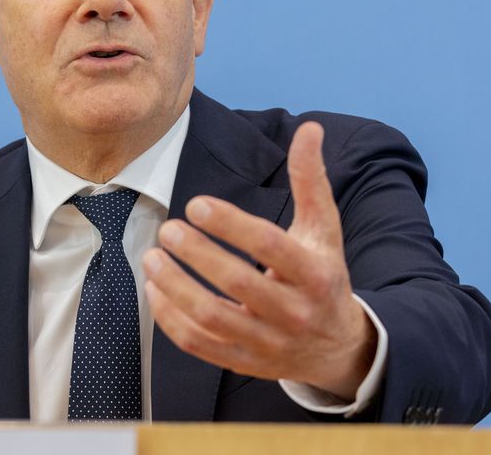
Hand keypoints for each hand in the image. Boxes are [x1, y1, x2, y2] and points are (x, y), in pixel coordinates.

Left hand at [143, 122, 375, 398]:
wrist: (338, 347)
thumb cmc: (323, 276)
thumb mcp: (324, 229)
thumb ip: (311, 180)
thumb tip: (309, 129)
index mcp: (315, 274)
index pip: (270, 246)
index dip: (230, 224)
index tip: (196, 204)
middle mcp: (293, 312)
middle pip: (237, 282)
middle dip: (196, 253)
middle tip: (167, 229)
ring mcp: (267, 342)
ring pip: (212, 318)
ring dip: (175, 287)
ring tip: (152, 257)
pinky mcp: (244, 362)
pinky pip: (199, 344)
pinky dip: (170, 319)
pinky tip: (155, 290)